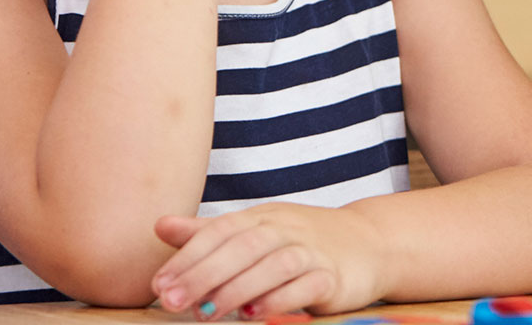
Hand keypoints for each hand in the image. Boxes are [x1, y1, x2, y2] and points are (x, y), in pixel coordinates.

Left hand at [149, 203, 383, 318]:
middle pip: (244, 245)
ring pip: (275, 264)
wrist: (371, 244)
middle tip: (172, 302)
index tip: (159, 285)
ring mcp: (314, 251)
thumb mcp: (257, 230)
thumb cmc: (302, 241)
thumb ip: (209, 233)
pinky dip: (280, 298)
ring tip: (206, 313)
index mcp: (263, 217)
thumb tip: (159, 225)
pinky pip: (307, 284)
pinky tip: (255, 313)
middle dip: (204, 274)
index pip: (221, 230)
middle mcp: (287, 229)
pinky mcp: (335, 277)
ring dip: (238, 288)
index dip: (188, 256)